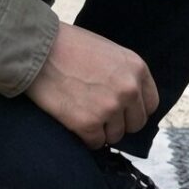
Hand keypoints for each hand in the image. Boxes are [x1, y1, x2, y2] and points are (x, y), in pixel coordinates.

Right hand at [25, 23, 159, 148]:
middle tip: (99, 114)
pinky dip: (85, 138)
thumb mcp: (110, 52)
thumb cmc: (70, 46)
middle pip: (136, 124)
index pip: (150, 104)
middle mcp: (129, 90)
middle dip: (119, 122)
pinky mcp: (88, 123)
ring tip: (82, 113)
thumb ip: (124, 74)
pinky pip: (95, 143)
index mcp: (137, 69)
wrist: (38, 48)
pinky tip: (74, 122)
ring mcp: (109, 108)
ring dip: (101, 130)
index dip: (135, 110)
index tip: (122, 110)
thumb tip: (129, 100)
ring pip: (115, 136)